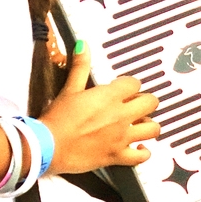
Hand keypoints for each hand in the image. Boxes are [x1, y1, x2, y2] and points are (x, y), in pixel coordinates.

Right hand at [42, 41, 160, 172]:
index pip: (135, 84)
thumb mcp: (69, 89)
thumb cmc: (57, 117)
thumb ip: (80, 67)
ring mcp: (122, 137)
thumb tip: (83, 45)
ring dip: (148, 125)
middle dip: (144, 102)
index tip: (121, 89)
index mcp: (110, 96)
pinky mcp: (118, 156)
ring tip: (138, 125)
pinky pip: (141, 157)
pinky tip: (138, 147)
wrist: (48, 146)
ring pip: (152, 129)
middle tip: (133, 105)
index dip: (129, 85)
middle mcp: (121, 116)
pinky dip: (143, 152)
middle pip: (151, 103)